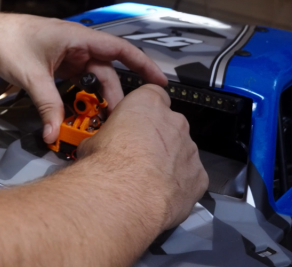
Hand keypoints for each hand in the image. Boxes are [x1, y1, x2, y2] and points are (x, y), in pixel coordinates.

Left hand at [0, 14, 166, 142]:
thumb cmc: (8, 41)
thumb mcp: (32, 76)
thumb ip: (47, 106)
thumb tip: (54, 133)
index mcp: (78, 38)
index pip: (120, 50)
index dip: (143, 65)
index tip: (160, 83)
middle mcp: (78, 45)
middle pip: (107, 72)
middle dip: (116, 96)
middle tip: (122, 121)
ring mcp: (69, 55)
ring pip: (93, 80)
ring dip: (98, 99)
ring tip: (104, 122)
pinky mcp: (59, 65)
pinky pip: (78, 83)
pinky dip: (83, 97)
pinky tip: (84, 114)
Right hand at [76, 85, 207, 229]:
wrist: (126, 196)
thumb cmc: (108, 163)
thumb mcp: (91, 141)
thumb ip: (105, 137)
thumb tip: (98, 147)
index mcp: (147, 103)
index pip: (152, 94)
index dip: (143, 109)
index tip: (133, 121)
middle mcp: (174, 122)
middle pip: (169, 124)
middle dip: (156, 137)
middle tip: (136, 154)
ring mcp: (190, 149)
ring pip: (181, 151)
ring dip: (167, 161)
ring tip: (146, 178)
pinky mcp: (199, 176)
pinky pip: (189, 176)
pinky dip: (178, 183)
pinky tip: (159, 193)